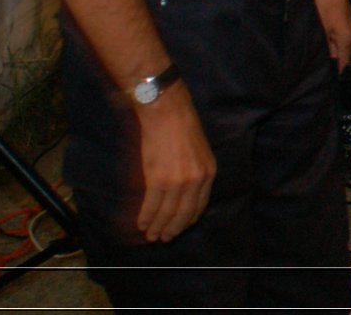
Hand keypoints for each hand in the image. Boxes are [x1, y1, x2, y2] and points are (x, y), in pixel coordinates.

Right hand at [134, 85, 216, 242]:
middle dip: (173, 229)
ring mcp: (178, 181)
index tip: (180, 227)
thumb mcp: (199, 151)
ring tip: (151, 235)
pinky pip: (152, 205)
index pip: (199, 205)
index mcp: (209, 172)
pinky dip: (146, 217)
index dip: (188, 219)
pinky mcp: (158, 179)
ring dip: (157, 227)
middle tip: (163, 238)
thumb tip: (184, 193)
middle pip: (184, 213)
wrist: (167, 112)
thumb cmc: (181, 127)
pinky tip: (142, 224)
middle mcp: (196, 180)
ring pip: (167, 212)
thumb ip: (195, 172)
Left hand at [311, 0, 350, 69]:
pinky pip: (336, 33)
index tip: (327, 78)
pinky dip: (328, 38)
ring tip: (315, 52)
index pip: (344, 61)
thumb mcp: (321, 29)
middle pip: (342, 52)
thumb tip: (328, 60)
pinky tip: (318, 37)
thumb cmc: (323, 1)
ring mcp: (346, 22)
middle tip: (317, 66)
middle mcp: (349, 31)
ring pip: (338, 42)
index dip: (335, 71)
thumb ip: (326, 47)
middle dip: (331, 59)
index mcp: (347, 37)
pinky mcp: (340, 16)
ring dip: (329, 47)